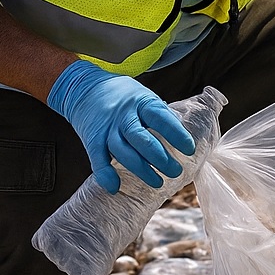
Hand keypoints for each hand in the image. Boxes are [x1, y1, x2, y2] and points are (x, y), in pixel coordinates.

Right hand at [47, 60, 194, 193]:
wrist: (85, 87)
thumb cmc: (125, 97)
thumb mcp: (145, 97)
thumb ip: (161, 116)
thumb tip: (184, 137)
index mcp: (141, 102)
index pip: (160, 118)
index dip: (176, 134)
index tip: (189, 149)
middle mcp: (123, 115)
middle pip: (141, 138)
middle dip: (160, 158)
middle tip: (176, 171)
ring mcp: (107, 128)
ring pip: (122, 151)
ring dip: (140, 169)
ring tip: (158, 183)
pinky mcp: (92, 139)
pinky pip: (97, 158)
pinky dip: (104, 174)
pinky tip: (115, 187)